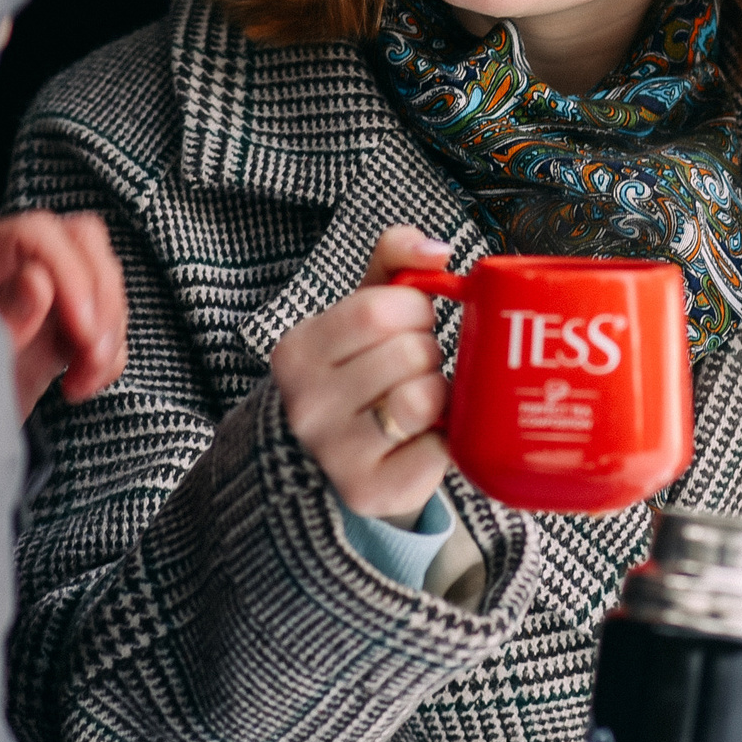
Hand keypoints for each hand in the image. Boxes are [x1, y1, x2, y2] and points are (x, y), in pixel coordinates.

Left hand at [0, 212, 125, 419]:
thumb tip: (38, 280)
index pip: (35, 235)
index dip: (69, 274)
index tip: (82, 330)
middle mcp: (8, 268)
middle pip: (80, 242)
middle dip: (101, 299)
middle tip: (91, 353)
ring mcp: (36, 297)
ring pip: (102, 278)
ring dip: (109, 331)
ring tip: (83, 380)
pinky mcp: (56, 330)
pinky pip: (105, 321)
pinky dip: (109, 354)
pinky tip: (81, 384)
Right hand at [271, 226, 454, 518]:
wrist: (334, 460)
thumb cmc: (359, 372)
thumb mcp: (364, 309)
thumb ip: (395, 259)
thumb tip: (437, 250)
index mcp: (297, 350)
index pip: (380, 308)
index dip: (414, 311)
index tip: (408, 326)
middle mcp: (305, 403)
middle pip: (410, 352)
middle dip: (428, 355)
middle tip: (412, 371)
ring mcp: (333, 452)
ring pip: (424, 399)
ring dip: (438, 395)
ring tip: (418, 403)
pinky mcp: (369, 490)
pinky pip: (439, 449)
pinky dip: (445, 440)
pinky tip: (420, 439)